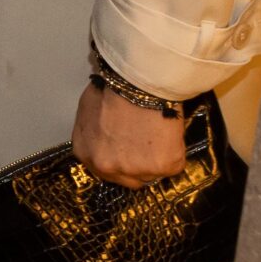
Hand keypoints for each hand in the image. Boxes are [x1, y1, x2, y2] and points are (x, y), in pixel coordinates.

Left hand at [71, 82, 188, 188]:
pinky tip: (169, 133)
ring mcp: (135, 170)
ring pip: (152, 173)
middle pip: (128, 179)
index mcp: (86, 154)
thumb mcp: (89, 110)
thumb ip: (94, 132)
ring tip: (157, 133)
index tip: (130, 150)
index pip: (105, 169)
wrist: (138, 83)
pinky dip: (175, 151)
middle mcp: (107, 168)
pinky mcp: (163, 167)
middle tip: (147, 144)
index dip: (120, 160)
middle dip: (138, 165)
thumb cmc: (111, 89)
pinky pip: (174, 165)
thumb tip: (105, 135)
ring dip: (157, 158)